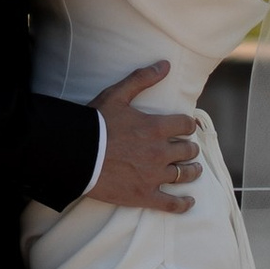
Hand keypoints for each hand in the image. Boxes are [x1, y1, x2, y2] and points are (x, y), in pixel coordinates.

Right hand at [94, 62, 201, 214]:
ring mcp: (153, 176)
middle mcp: (160, 152)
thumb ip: (142, 79)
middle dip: (190, 148)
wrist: (76, 154)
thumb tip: (165, 64)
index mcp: (156, 128)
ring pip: (185, 174)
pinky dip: (183, 204)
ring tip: (193, 170)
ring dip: (192, 171)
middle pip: (188, 150)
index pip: (186, 125)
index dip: (187, 124)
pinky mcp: (144, 196)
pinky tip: (189, 202)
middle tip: (187, 149)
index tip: (186, 127)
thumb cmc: (95, 123)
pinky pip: (171, 203)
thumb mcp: (117, 95)